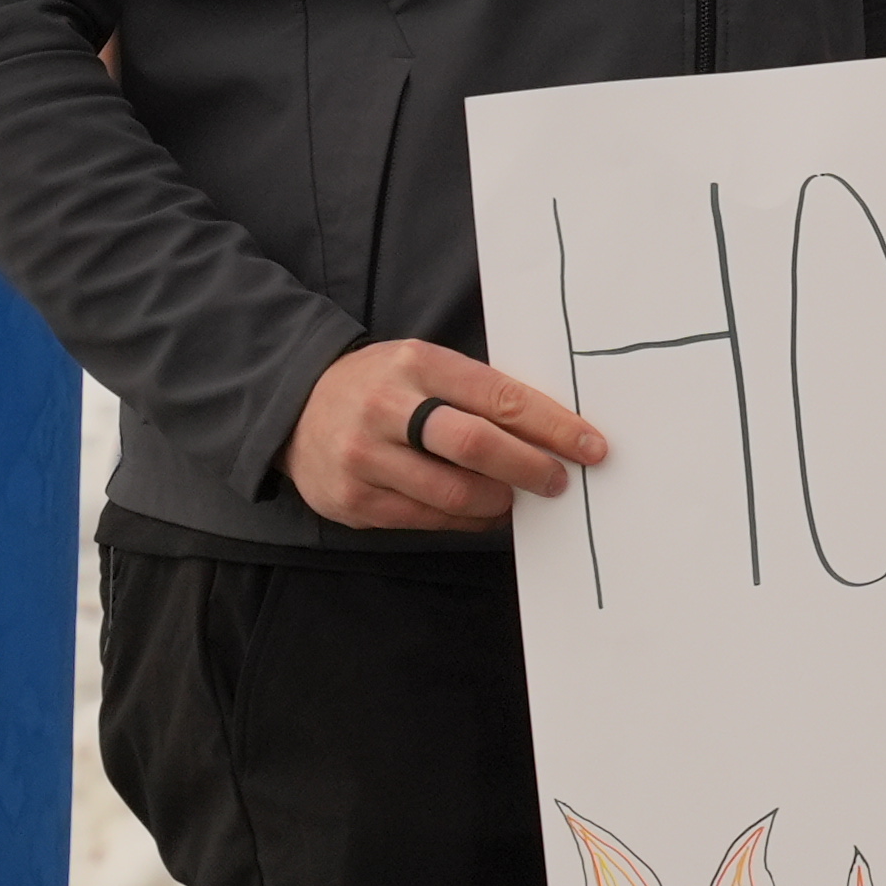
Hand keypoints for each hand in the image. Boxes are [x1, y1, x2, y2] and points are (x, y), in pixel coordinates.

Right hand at [284, 339, 610, 532]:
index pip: (500, 397)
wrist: (294, 406)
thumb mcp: (424, 365)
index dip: (553, 426)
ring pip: (454, 493)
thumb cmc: (382, 385)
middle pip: (477, 446)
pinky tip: (485, 512)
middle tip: (559, 479)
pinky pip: (427, 519)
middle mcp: (386, 408)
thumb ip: (477, 393)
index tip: (591, 445)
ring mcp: (365, 458)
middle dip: (531, 468)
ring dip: (500, 501)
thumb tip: (552, 431)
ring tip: (519, 497)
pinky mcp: (354, 501)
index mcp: (416, 364)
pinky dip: (467, 521)